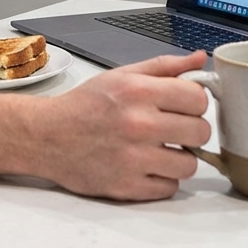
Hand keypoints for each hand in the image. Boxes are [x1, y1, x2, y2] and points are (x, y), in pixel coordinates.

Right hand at [34, 51, 210, 200]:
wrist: (47, 137)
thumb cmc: (84, 106)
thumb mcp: (121, 76)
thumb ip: (164, 67)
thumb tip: (201, 59)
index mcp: (139, 92)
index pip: (199, 98)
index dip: (194, 102)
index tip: (183, 107)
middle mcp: (138, 124)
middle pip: (201, 132)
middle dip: (190, 130)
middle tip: (172, 129)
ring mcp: (133, 159)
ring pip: (189, 165)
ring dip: (178, 158)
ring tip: (158, 150)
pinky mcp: (127, 187)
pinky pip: (169, 188)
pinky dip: (161, 179)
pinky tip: (145, 166)